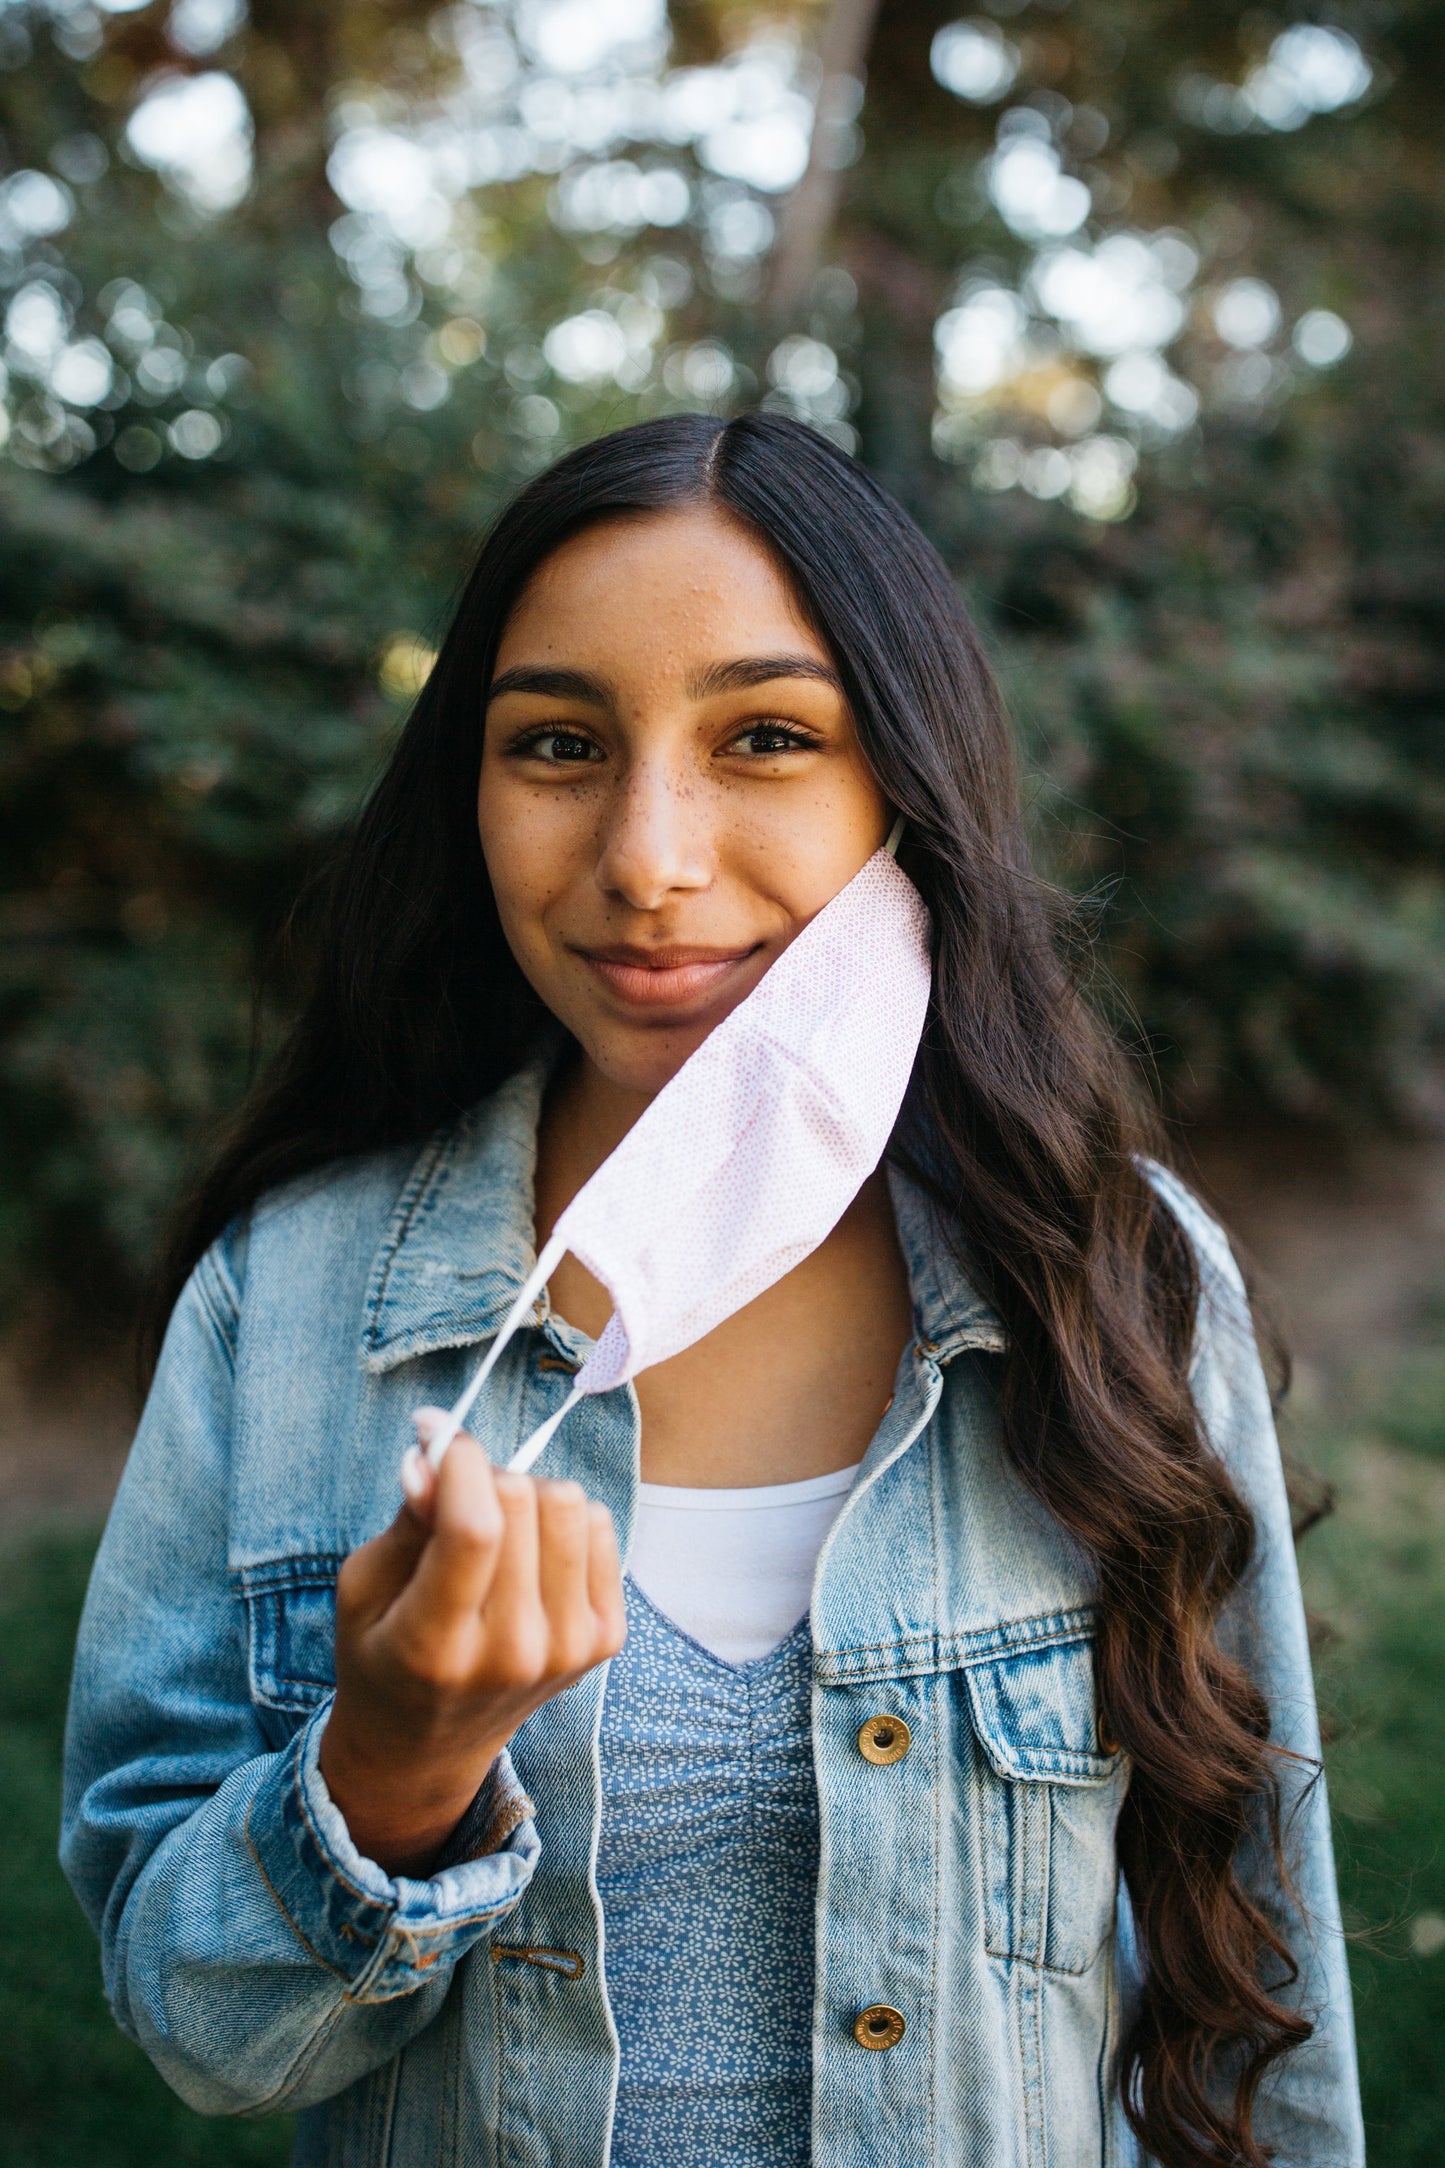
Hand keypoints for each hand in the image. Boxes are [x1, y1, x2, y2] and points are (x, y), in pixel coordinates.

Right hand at [319, 1409, 625, 1875]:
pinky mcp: (604, 1638)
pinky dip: (561, 1522)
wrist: (427, 1746)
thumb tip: (431, 1454)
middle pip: (522, 1502)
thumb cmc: (384, 1654)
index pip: (472, 1528)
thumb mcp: (365, 1588)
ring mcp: (568, 1648)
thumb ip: (406, 1522)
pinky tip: (529, 1554)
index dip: (457, 1460)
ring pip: (568, 1504)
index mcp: (437, 1646)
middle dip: (481, 1473)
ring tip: (494, 1526)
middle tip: (454, 1492)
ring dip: (526, 1494)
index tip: (432, 1432)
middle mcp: (513, 1652)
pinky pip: (599, 1525)